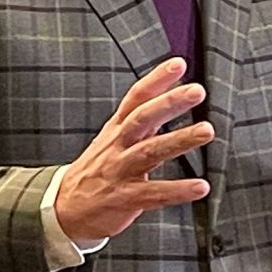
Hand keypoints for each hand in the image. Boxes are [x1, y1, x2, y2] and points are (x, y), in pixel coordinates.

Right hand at [55, 57, 214, 241]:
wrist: (65, 208)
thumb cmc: (98, 170)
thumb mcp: (113, 139)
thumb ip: (141, 121)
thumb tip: (172, 98)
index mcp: (117, 128)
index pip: (136, 97)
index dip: (156, 79)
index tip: (178, 64)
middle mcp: (118, 145)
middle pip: (143, 118)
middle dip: (169, 102)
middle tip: (196, 90)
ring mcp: (120, 170)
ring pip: (150, 151)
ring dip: (180, 140)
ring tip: (206, 131)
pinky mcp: (125, 198)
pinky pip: (154, 193)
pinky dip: (178, 190)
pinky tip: (201, 187)